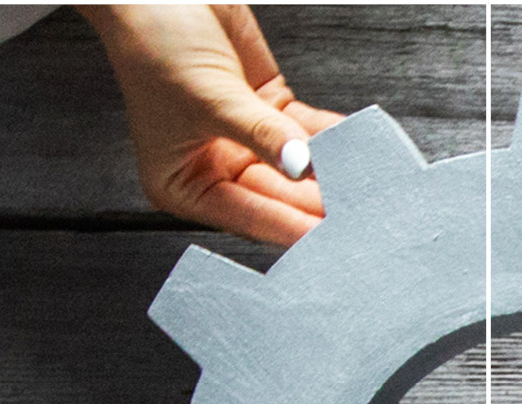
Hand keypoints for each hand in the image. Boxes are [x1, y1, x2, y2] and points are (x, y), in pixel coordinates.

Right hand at [87, 4, 344, 244]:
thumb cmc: (153, 44)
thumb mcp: (210, 98)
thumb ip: (261, 134)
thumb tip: (301, 164)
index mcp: (182, 184)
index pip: (246, 216)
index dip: (288, 228)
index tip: (328, 240)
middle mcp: (214, 167)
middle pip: (278, 196)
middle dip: (317, 204)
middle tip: (361, 217)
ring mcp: (245, 139)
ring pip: (297, 166)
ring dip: (331, 173)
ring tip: (367, 186)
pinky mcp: (268, 110)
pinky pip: (307, 131)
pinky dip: (332, 137)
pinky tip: (358, 147)